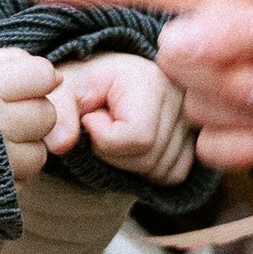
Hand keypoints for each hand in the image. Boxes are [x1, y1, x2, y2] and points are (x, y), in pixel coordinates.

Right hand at [0, 44, 61, 188]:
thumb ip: (5, 62)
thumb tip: (55, 76)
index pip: (42, 75)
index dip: (34, 79)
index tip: (18, 86)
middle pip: (45, 115)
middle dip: (31, 114)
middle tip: (5, 116)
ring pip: (38, 153)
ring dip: (22, 148)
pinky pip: (22, 182)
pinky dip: (10, 174)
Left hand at [52, 52, 195, 184]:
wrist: (101, 79)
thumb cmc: (83, 84)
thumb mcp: (63, 90)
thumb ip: (58, 112)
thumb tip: (60, 145)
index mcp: (151, 79)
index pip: (138, 137)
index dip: (103, 139)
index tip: (90, 117)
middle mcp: (181, 97)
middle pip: (149, 158)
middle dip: (114, 154)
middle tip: (102, 126)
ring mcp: (192, 118)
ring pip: (162, 170)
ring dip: (130, 163)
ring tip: (118, 132)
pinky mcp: (194, 137)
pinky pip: (175, 174)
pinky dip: (149, 170)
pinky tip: (133, 147)